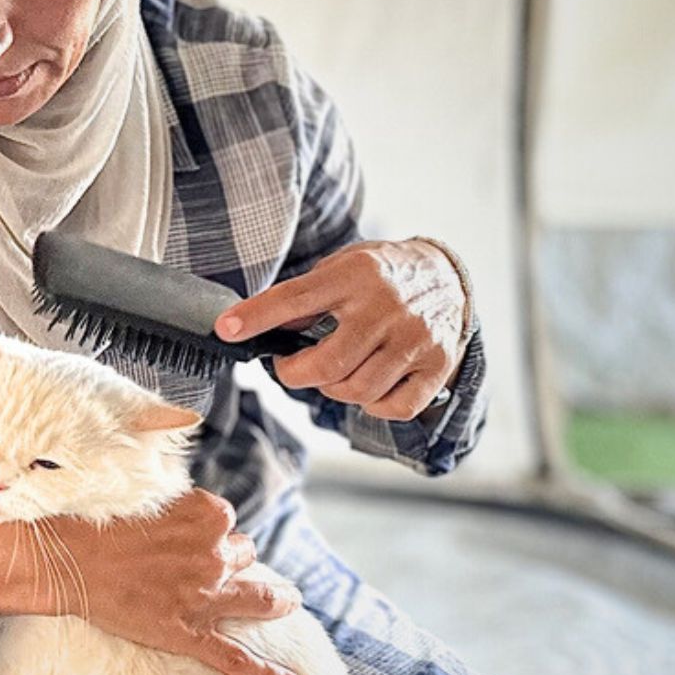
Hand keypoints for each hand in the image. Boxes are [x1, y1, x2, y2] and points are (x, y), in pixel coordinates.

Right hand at [0, 489, 304, 674]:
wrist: (66, 558)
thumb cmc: (96, 520)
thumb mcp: (143, 489)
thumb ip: (174, 497)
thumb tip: (184, 501)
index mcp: (208, 514)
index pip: (224, 522)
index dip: (207, 530)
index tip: (188, 534)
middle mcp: (215, 554)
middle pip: (242, 554)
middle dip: (233, 558)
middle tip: (214, 564)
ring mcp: (205, 596)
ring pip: (257, 597)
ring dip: (275, 600)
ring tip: (287, 602)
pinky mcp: (189, 632)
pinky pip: (236, 657)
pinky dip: (266, 673)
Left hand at [215, 238, 467, 421]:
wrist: (448, 276)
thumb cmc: (381, 276)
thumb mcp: (342, 268)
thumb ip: (307, 296)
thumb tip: (262, 328)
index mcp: (355, 276)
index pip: (295, 298)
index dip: (256, 316)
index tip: (226, 329)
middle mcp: (386, 307)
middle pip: (327, 364)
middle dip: (296, 375)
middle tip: (291, 368)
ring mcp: (414, 338)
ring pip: (358, 391)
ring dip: (335, 390)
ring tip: (337, 372)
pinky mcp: (437, 364)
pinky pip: (395, 406)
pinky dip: (375, 405)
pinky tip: (371, 385)